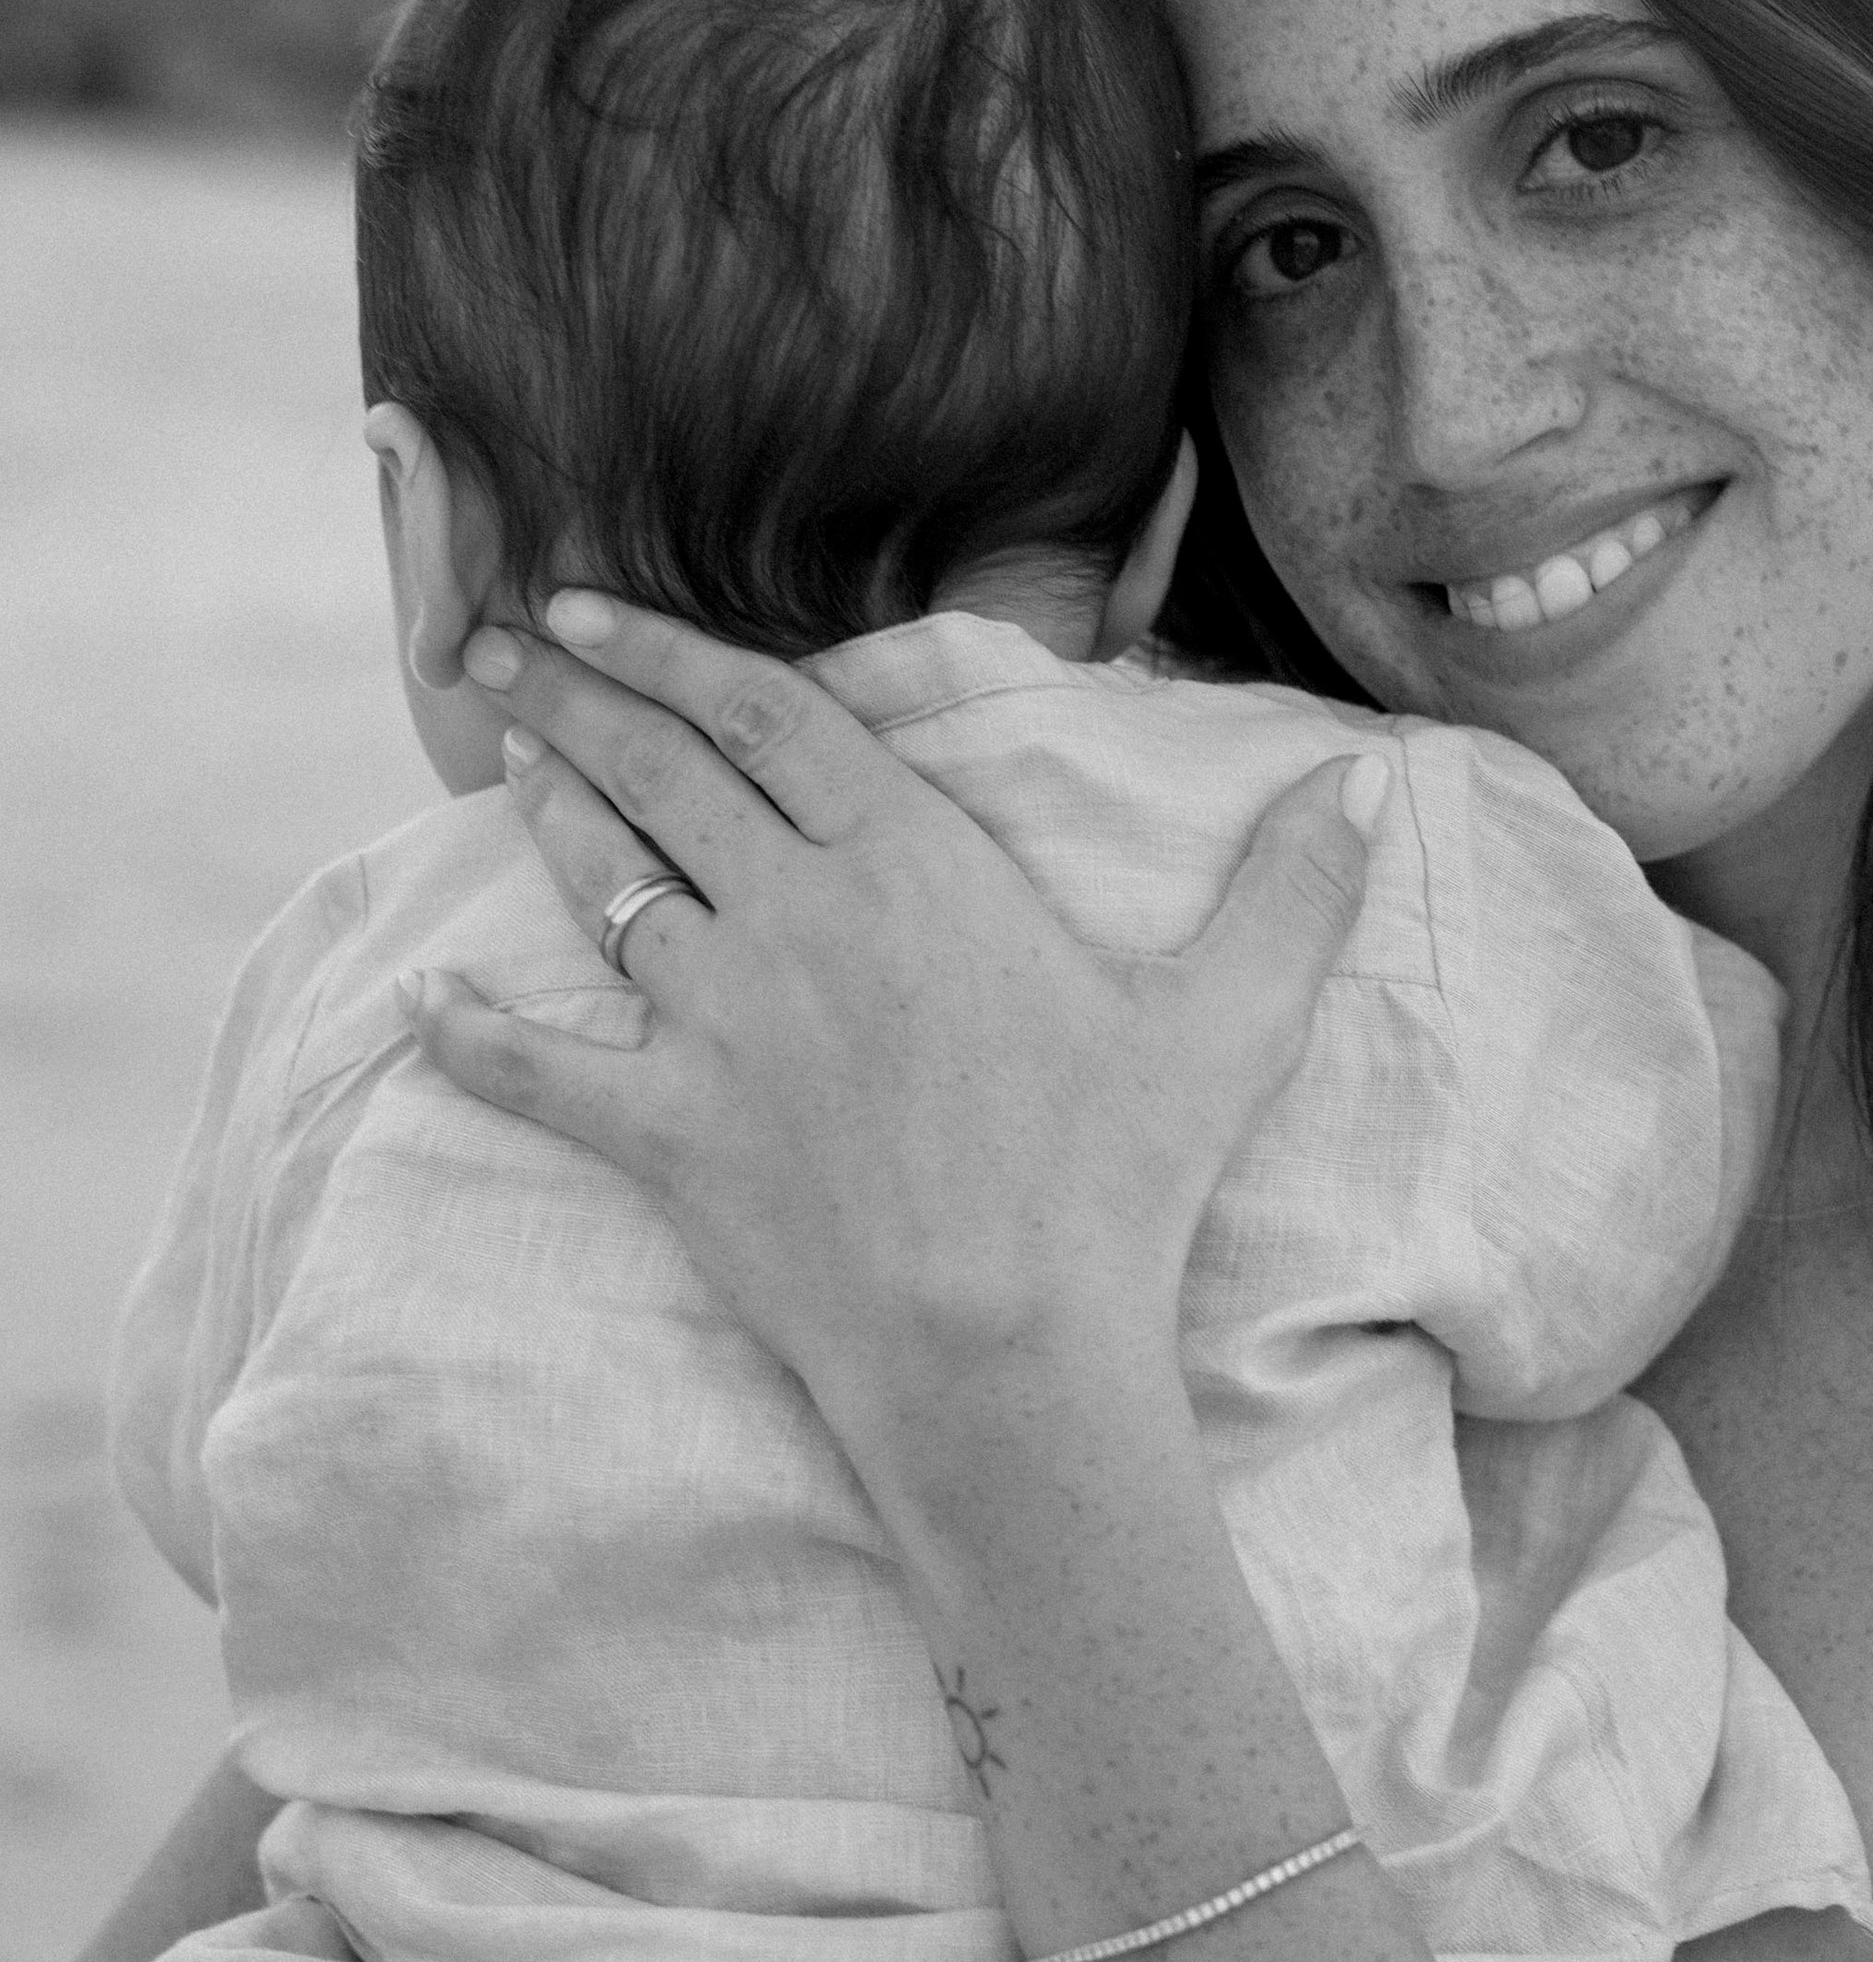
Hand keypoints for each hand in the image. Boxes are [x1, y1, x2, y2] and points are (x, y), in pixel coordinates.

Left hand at [408, 601, 1382, 1471]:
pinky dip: (475, 1041)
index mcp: (911, 865)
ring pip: (599, 885)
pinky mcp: (667, 1136)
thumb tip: (1359, 785)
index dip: (669, 649)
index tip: (590, 608)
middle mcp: (794, 917)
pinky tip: (424, 1011)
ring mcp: (717, 1025)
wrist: (1008, 1353)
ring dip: (543, 814)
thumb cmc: (1117, 1187)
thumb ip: (1289, 896)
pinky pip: (540, 1074)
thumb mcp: (1229, 1027)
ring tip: (505, 762)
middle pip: (660, 774)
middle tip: (499, 649)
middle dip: (571, 697)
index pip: (768, 715)